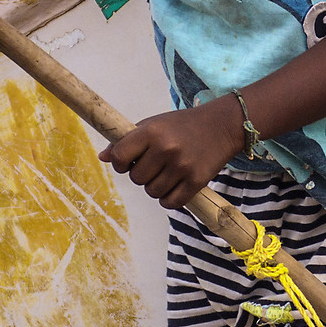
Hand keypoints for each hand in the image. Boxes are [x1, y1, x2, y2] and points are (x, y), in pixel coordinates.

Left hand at [100, 101, 242, 209]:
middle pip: (136, 178)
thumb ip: (127, 140)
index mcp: (152, 131)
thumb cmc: (182, 125)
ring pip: (152, 192)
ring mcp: (182, 166)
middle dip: (141, 175)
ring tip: (166, 174)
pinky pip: (171, 202)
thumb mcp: (153, 124)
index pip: (120, 157)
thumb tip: (103, 157)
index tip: (129, 162)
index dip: (120, 163)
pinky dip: (168, 199)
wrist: (222, 126)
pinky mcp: (197, 180)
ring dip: (155, 187)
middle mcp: (166, 148)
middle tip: (154, 166)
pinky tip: (174, 186)